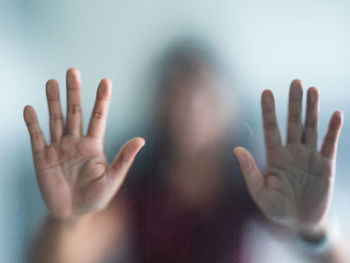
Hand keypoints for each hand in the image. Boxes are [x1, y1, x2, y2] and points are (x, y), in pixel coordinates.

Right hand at [24, 68, 144, 219]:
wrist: (72, 214)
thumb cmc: (96, 197)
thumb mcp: (113, 179)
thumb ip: (124, 159)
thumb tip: (141, 139)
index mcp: (93, 145)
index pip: (98, 117)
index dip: (101, 99)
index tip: (106, 81)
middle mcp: (76, 142)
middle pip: (75, 112)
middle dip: (74, 92)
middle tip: (73, 71)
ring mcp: (58, 148)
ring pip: (55, 119)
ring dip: (53, 101)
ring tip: (52, 82)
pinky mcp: (42, 157)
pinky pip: (36, 137)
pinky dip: (32, 123)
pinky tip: (30, 109)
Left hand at [234, 80, 342, 239]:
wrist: (300, 222)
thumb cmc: (277, 209)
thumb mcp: (260, 191)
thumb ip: (249, 170)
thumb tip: (236, 149)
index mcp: (275, 156)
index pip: (271, 128)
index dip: (269, 111)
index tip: (266, 92)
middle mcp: (292, 151)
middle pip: (292, 122)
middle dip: (294, 102)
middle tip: (295, 81)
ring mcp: (309, 156)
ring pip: (310, 127)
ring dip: (312, 109)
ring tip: (312, 89)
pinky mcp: (325, 164)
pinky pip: (329, 143)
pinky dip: (333, 129)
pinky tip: (335, 114)